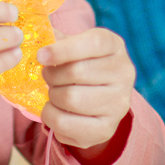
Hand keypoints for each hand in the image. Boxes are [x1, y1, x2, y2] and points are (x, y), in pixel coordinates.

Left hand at [37, 27, 134, 155]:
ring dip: (51, 97)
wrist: (102, 101)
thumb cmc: (84, 67)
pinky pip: (65, 124)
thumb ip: (59, 40)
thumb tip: (39, 36)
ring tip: (54, 94)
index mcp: (115, 47)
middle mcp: (124, 74)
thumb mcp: (77, 47)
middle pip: (76, 72)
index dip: (63, 49)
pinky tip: (55, 111)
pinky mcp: (106, 129)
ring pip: (70, 99)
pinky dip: (51, 117)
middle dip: (52, 75)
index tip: (41, 55)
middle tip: (48, 76)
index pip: (94, 43)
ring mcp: (118, 103)